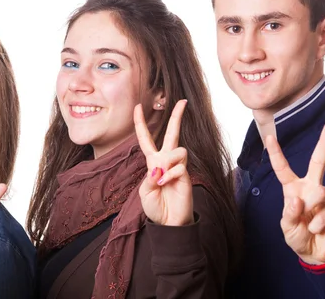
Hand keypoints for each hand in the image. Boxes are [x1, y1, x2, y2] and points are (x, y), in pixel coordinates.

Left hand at [135, 99, 192, 225]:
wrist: (169, 222)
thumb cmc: (156, 207)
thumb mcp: (144, 192)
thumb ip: (148, 178)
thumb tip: (160, 167)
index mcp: (152, 162)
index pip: (146, 139)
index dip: (140, 123)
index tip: (138, 106)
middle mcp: (166, 160)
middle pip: (172, 133)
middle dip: (177, 117)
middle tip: (182, 101)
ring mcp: (177, 167)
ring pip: (178, 150)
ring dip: (168, 163)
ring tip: (161, 180)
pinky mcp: (186, 175)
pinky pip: (179, 167)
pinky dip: (170, 176)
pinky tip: (166, 185)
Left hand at [266, 122, 324, 264]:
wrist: (316, 254)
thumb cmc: (298, 236)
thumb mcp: (287, 228)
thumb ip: (289, 215)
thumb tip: (297, 200)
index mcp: (293, 189)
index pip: (283, 169)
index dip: (276, 153)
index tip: (269, 137)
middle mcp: (310, 187)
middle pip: (318, 161)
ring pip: (319, 192)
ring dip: (311, 211)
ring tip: (309, 224)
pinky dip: (318, 223)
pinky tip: (318, 229)